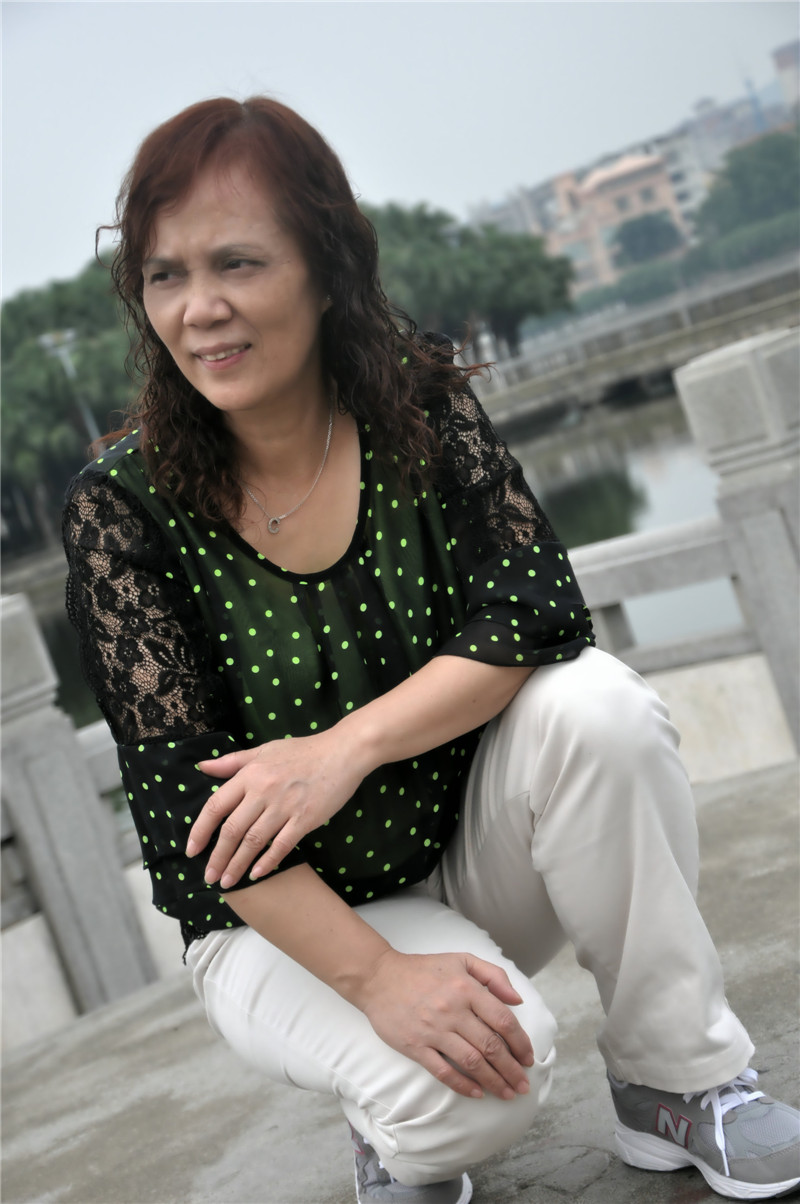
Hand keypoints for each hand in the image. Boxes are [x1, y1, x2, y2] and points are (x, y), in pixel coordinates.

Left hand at [187, 728, 366, 887]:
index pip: (216, 806)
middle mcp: (264, 791)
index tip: (192, 850)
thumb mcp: (264, 749)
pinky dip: (268, 861)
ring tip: (227, 882)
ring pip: (254, 841)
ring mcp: (285, 806)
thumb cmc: (303, 751)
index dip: (201, 830)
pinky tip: (257, 874)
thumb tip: (202, 768)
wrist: (342, 753)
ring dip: (238, 864)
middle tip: (209, 876)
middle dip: (217, 857)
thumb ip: (233, 761)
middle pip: (232, 829)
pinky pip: (282, 844)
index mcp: (251, 774)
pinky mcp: (305, 819)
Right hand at [358, 949, 533, 1100]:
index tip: (529, 1058)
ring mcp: (433, 1030)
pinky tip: (477, 1093)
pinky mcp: (416, 1046)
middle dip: (512, 1069)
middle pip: (491, 1046)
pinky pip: (444, 1071)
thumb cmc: (423, 969)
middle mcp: (453, 1010)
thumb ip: (493, 975)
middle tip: (523, 1085)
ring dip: (494, 1081)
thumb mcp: (461, 959)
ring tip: (507, 1093)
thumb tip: (517, 999)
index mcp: (467, 989)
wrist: (379, 977)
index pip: (503, 1021)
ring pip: (472, 1062)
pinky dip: (463, 1085)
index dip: (521, 1043)